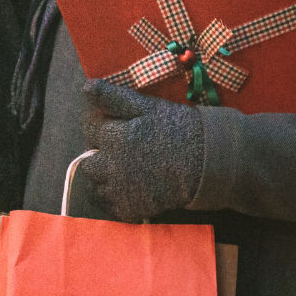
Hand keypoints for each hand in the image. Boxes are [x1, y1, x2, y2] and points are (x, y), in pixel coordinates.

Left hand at [77, 80, 205, 220]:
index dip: (99, 125)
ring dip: (103, 176)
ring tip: (122, 169)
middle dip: (99, 153)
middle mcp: (112, 165)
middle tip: (120, 150)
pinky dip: (111, 197)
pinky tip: (125, 187)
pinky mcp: (129, 208)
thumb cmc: (179, 129)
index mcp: (115, 137)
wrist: (209, 162)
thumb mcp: (148, 107)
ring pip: (94, 183)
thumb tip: (86, 87)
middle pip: (88, 160)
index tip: (113, 125)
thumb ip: (113, 98)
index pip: (89, 128)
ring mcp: (120, 190)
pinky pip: (106, 205)